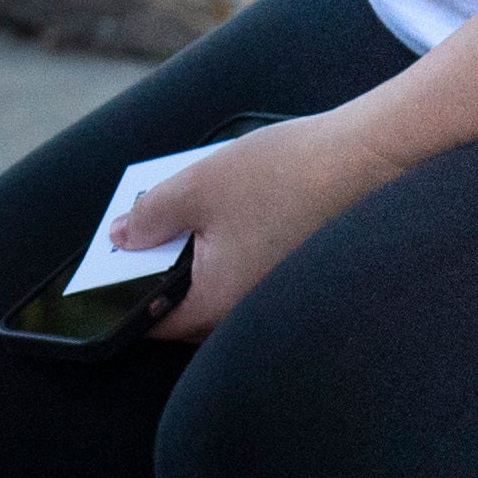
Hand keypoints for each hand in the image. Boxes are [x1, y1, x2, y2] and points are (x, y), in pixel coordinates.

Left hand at [114, 110, 410, 343]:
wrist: (372, 157)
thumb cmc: (287, 173)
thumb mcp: (196, 185)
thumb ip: (149, 215)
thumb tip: (122, 237)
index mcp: (217, 304)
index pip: (151, 320)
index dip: (121, 294)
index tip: (104, 271)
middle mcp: (249, 315)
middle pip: (184, 303)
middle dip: (159, 268)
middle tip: (141, 229)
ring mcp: (278, 296)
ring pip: (218, 283)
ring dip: (196, 254)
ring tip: (183, 209)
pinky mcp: (299, 274)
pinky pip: (248, 268)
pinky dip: (229, 245)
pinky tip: (229, 208)